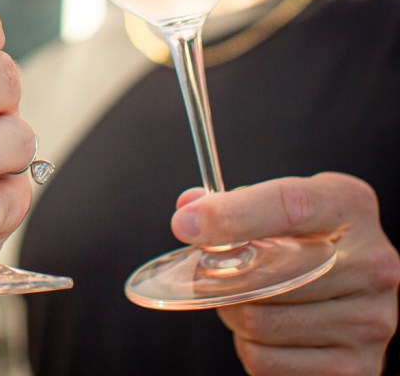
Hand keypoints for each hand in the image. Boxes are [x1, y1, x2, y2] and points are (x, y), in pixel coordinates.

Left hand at [171, 173, 399, 374]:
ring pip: (259, 321)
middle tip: (212, 271)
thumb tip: (189, 212)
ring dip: (232, 312)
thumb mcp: (284, 201)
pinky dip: (250, 347)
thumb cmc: (309, 237)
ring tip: (243, 298)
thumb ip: (234, 199)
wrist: (361, 286)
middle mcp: (372, 263)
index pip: (288, 205)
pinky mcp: (357, 367)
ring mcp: (370, 320)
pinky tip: (266, 329)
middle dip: (222, 274)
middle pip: (265, 273)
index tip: (187, 225)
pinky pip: (267, 361)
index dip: (232, 215)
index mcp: (348, 205)